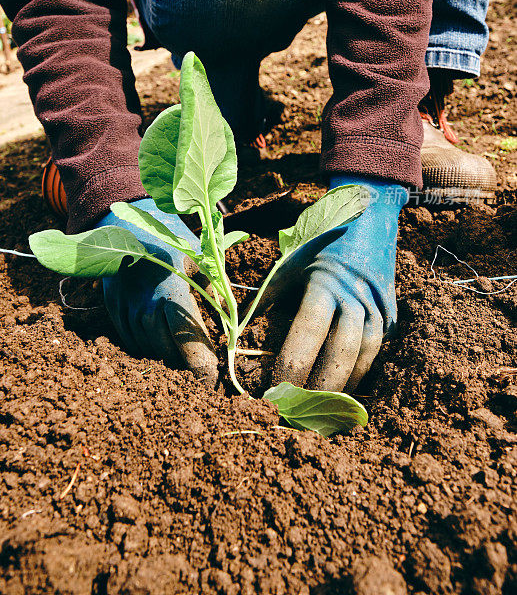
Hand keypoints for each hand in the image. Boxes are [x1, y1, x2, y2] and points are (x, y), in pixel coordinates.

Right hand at [97, 198, 217, 385]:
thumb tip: (231, 317)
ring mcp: (124, 306)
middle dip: (184, 364)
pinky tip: (161, 348)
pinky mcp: (112, 308)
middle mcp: (144, 301)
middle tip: (202, 371)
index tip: (211, 375)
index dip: (198, 359)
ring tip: (184, 363)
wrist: (122, 219)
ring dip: (166, 359)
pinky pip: (129, 341)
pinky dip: (146, 350)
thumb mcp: (197, 254)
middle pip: (165, 349)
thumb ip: (215, 285)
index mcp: (169, 286)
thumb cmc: (168, 237)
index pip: (185, 334)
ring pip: (146, 348)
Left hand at [268, 176, 406, 391]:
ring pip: (365, 355)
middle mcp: (356, 295)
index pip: (309, 329)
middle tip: (298, 409)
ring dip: (343, 385)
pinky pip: (378, 352)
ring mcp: (379, 306)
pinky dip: (361, 374)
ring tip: (320, 409)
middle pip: (342, 349)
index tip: (273, 388)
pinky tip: (343, 391)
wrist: (368, 222)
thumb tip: (239, 339)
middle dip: (320, 384)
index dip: (291, 363)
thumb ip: (267, 301)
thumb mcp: (288, 266)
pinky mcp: (392, 316)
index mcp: (325, 281)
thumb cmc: (317, 247)